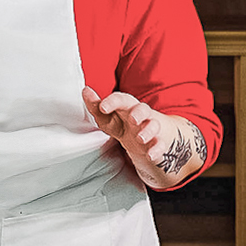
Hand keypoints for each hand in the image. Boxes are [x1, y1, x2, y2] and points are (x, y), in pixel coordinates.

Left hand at [82, 86, 204, 187]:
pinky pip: (160, 145)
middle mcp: (142, 115)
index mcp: (127, 107)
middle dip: (139, 113)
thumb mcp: (108, 118)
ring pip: (154, 125)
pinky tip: (150, 155)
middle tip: (132, 119)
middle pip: (143, 109)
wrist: (148, 138)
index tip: (102, 107)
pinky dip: (157, 150)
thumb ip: (96, 106)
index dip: (113, 101)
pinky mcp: (158, 143)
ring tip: (140, 138)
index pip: (122, 99)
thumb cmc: (125, 125)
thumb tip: (85, 90)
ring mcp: (151, 128)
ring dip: (148, 131)